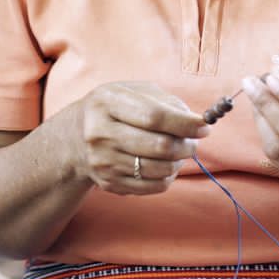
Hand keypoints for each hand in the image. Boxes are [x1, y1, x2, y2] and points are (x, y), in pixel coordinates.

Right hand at [68, 82, 209, 195]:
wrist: (74, 138)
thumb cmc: (113, 109)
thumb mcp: (130, 92)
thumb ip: (164, 100)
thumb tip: (195, 122)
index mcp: (107, 103)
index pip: (153, 116)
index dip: (184, 123)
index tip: (204, 126)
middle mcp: (100, 133)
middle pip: (158, 146)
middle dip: (186, 145)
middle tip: (194, 142)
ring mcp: (103, 161)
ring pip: (159, 169)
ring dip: (179, 162)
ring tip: (179, 152)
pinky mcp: (110, 183)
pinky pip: (153, 186)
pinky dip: (168, 177)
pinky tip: (165, 165)